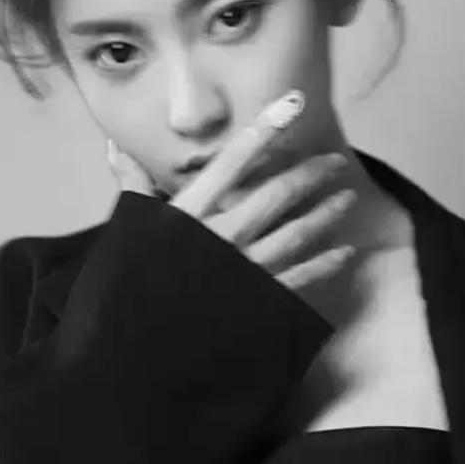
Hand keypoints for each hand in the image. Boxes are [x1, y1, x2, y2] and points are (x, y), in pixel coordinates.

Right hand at [106, 91, 357, 294]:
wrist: (133, 358)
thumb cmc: (126, 291)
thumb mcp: (128, 234)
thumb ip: (132, 187)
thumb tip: (116, 145)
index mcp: (188, 216)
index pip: (231, 163)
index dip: (264, 130)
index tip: (292, 105)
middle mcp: (221, 239)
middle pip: (276, 195)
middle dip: (310, 174)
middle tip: (335, 161)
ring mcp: (243, 273)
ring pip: (296, 234)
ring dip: (326, 214)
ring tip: (347, 199)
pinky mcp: (257, 305)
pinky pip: (300, 280)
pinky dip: (325, 265)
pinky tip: (345, 252)